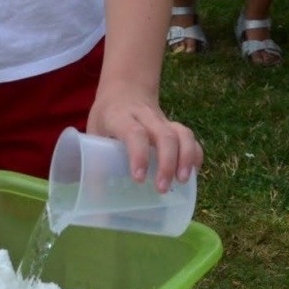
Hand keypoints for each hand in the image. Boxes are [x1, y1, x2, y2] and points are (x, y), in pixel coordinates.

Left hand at [87, 91, 202, 191]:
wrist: (124, 90)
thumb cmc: (106, 118)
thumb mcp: (93, 133)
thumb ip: (94, 161)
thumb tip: (97, 198)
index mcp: (119, 117)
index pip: (134, 132)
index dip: (139, 155)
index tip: (139, 178)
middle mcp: (144, 116)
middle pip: (164, 134)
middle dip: (167, 163)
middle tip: (162, 188)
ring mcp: (162, 120)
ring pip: (182, 133)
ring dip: (186, 158)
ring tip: (183, 181)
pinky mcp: (174, 126)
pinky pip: (190, 137)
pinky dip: (195, 154)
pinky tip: (193, 172)